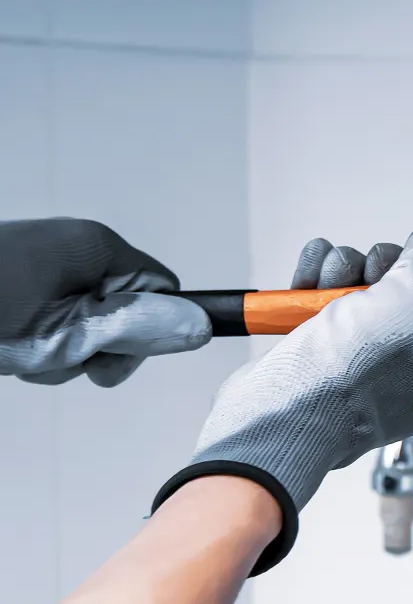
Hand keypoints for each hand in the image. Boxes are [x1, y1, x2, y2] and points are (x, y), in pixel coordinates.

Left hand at [0, 218, 210, 386]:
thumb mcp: (71, 333)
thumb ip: (139, 330)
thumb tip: (202, 324)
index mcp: (98, 247)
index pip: (164, 291)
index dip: (146, 333)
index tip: (107, 360)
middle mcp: (76, 243)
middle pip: (122, 308)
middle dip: (93, 347)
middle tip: (52, 359)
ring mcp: (43, 256)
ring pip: (82, 316)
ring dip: (58, 349)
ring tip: (21, 352)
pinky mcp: (18, 272)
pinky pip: (50, 310)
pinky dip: (33, 336)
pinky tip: (8, 342)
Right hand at [179, 227, 412, 514]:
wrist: (269, 418)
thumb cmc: (342, 383)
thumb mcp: (410, 307)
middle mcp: (412, 369)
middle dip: (384, 269)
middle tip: (370, 279)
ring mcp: (365, 360)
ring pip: (367, 289)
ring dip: (345, 271)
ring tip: (327, 286)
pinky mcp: (324, 351)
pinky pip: (329, 299)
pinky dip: (316, 281)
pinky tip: (306, 281)